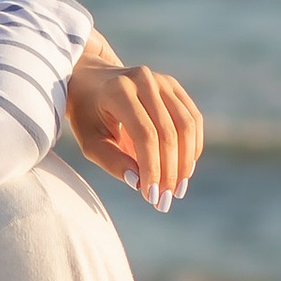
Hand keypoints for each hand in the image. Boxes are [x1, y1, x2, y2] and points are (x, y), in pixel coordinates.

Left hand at [64, 48, 202, 208]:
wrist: (91, 79)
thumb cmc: (87, 114)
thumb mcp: (89, 140)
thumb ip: (111, 160)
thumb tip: (139, 183)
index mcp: (118, 91)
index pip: (145, 135)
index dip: (152, 168)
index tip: (151, 196)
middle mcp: (144, 80)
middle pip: (169, 132)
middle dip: (170, 170)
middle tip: (165, 200)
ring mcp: (162, 80)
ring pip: (187, 125)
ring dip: (186, 162)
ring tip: (177, 189)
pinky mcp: (174, 86)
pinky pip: (193, 119)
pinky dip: (192, 146)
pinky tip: (184, 169)